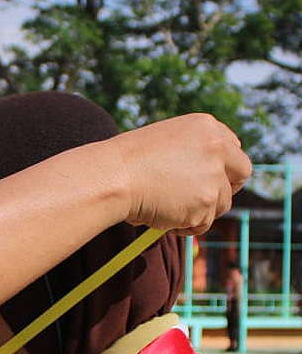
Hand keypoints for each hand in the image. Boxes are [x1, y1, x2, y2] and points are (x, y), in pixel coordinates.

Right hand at [112, 114, 250, 235]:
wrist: (112, 177)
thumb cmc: (125, 164)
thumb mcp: (164, 146)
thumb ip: (190, 155)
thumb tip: (200, 182)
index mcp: (206, 127)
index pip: (232, 148)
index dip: (223, 168)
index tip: (209, 180)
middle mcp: (217, 147)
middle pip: (242, 172)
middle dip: (226, 189)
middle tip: (204, 201)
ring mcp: (214, 175)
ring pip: (221, 204)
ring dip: (199, 212)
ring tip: (167, 211)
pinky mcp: (206, 202)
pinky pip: (203, 223)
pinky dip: (185, 226)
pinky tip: (162, 218)